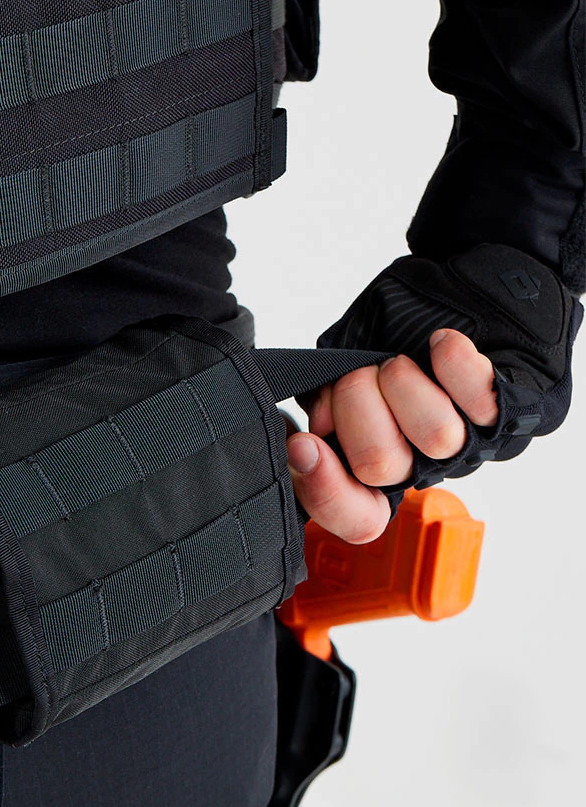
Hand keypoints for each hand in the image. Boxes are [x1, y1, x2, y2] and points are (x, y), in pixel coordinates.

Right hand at [286, 329, 497, 542]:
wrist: (453, 290)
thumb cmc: (387, 330)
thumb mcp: (332, 365)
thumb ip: (314, 403)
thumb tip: (301, 441)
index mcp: (367, 467)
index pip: (356, 517)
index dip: (325, 491)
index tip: (303, 445)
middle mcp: (418, 465)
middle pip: (379, 466)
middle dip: (354, 403)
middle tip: (358, 377)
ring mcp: (463, 442)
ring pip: (436, 438)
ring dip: (401, 380)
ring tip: (396, 362)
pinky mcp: (504, 411)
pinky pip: (485, 404)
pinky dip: (455, 365)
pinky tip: (440, 344)